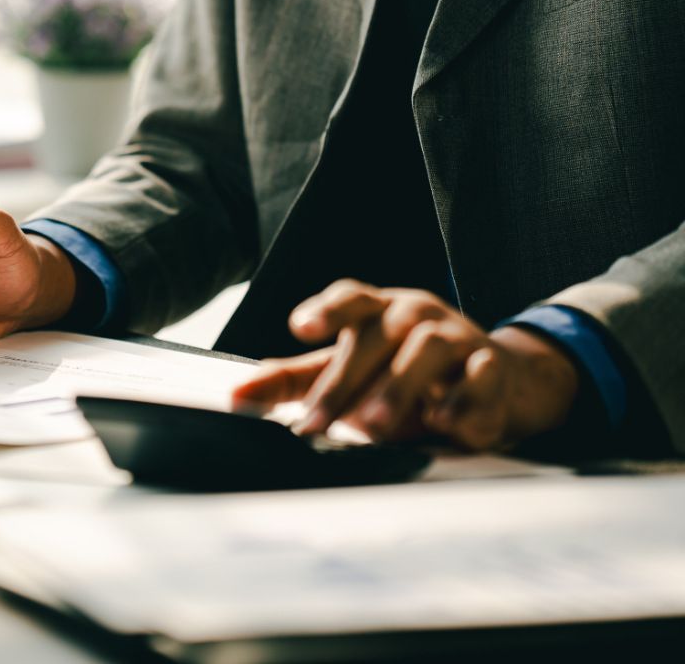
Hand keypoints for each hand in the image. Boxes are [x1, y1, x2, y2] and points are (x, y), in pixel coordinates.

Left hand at [231, 279, 579, 449]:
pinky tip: (442, 422)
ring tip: (371, 428)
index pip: (350, 298)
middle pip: (377, 336)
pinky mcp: (492, 367)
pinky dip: (461, 400)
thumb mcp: (347, 370)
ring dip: (397, 390)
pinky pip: (480, 377)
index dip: (325, 308)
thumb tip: (233, 396)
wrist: (492, 380)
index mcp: (377, 310)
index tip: (301, 328)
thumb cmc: (401, 372)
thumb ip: (291, 380)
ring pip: (427, 351)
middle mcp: (415, 314)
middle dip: (343, 382)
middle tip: (317, 425)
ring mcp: (456, 336)